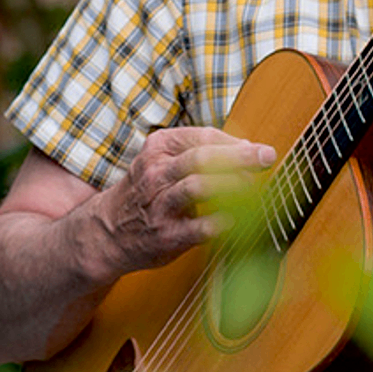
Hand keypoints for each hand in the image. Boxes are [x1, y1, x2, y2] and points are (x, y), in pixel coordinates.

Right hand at [87, 127, 275, 280]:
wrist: (106, 233)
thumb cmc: (146, 193)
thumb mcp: (161, 161)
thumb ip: (199, 152)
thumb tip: (247, 147)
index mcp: (158, 149)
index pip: (202, 136)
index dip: (234, 142)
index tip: (257, 148)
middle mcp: (156, 173)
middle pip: (202, 157)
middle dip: (239, 156)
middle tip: (266, 157)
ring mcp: (159, 204)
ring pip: (196, 186)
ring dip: (230, 185)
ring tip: (251, 186)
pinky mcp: (165, 235)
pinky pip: (196, 227)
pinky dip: (220, 222)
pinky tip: (237, 220)